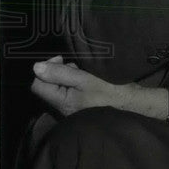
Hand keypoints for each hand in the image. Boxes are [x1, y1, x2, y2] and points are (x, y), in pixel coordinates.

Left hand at [30, 56, 162, 118]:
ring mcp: (71, 108)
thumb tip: (36, 67)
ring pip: (58, 88)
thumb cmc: (111, 92)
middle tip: (75, 65)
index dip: (45, 69)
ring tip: (83, 72)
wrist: (133, 105)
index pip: (37, 85)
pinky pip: (68, 92)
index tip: (62, 59)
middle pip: (47, 86)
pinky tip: (87, 80)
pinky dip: (74, 83)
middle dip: (57, 72)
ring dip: (66, 76)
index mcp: (61, 101)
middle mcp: (62, 107)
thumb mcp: (85, 79)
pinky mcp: (80, 107)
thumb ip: (61, 73)